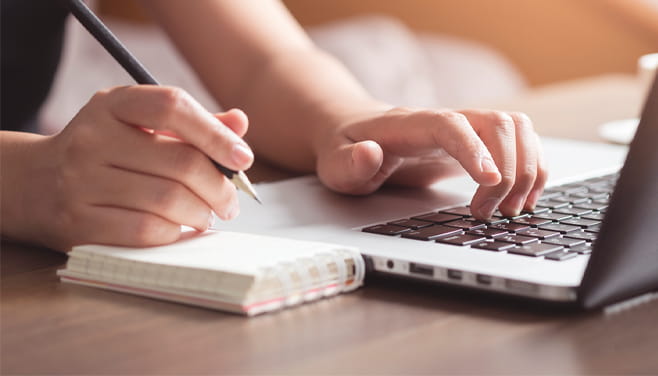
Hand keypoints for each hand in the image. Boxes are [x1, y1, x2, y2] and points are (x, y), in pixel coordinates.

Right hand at [2, 85, 252, 250]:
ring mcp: (81, 181)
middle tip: (230, 202)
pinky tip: (179, 229)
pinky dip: (174, 233)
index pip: (172, 106)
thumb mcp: (138, 125)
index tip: (243, 157)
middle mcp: (92, 138)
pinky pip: (146, 231)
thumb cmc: (104, 152)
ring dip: (201, 213)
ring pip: (168, 200)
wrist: (33, 184)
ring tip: (207, 215)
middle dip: (219, 187)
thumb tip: (239, 124)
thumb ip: (190, 124)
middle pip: (180, 162)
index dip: (216, 133)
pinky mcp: (78, 222)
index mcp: (112, 105)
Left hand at [315, 107, 547, 218]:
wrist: (356, 134)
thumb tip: (368, 154)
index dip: (474, 149)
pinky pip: (521, 142)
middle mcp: (445, 120)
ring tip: (511, 209)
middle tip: (489, 213)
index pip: (450, 125)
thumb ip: (349, 163)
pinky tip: (523, 198)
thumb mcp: (335, 164)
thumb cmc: (347, 150)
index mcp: (409, 124)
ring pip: (517, 129)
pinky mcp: (477, 143)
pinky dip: (533, 168)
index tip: (489, 183)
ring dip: (527, 169)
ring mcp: (465, 129)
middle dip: (507, 171)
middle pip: (496, 123)